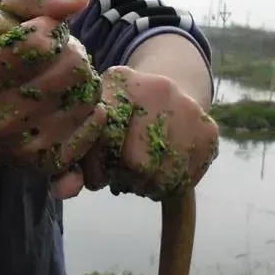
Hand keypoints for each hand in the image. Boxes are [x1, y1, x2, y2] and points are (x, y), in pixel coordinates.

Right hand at [0, 0, 106, 198]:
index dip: (49, 31)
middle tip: (59, 57)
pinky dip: (91, 110)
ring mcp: (21, 146)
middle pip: (73, 66)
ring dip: (83, 80)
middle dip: (73, 52)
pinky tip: (73, 105)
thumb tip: (82, 0)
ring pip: (88, 94)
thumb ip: (35, 1)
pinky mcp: (46, 163)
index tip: (40, 35)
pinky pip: (93, 126)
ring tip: (63, 81)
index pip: (39, 43)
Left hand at [79, 66, 219, 199]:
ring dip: (147, 186)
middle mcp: (158, 88)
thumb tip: (64, 192)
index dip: (97, 167)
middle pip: (137, 162)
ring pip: (164, 175)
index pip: (103, 139)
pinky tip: (162, 173)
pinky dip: (170, 185)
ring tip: (141, 176)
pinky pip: (186, 179)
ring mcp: (189, 109)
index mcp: (119, 82)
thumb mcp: (91, 128)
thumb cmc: (116, 119)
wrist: (167, 93)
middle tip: (122, 176)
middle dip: (125, 178)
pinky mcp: (210, 131)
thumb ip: (71, 162)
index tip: (98, 174)